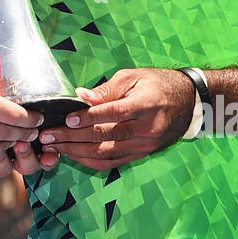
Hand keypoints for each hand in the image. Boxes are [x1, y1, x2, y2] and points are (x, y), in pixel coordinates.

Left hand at [38, 69, 196, 170]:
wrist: (189, 102)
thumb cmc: (158, 84)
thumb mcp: (134, 76)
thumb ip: (107, 89)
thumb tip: (80, 95)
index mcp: (145, 105)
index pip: (113, 114)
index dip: (88, 118)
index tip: (66, 120)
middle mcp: (146, 129)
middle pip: (105, 137)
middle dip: (73, 138)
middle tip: (48, 136)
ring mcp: (145, 145)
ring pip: (106, 154)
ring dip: (77, 152)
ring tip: (54, 146)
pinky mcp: (142, 154)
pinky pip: (113, 162)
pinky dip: (91, 160)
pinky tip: (73, 155)